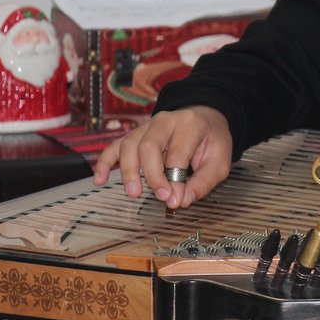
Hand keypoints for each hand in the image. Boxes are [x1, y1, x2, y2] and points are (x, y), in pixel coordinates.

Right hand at [91, 105, 232, 209]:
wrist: (206, 118)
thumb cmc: (212, 141)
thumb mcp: (220, 161)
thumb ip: (203, 182)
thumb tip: (182, 201)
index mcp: (190, 124)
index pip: (176, 154)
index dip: (174, 180)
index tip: (175, 200)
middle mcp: (165, 121)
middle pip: (149, 146)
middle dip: (152, 175)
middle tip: (160, 196)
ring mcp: (147, 126)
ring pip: (129, 145)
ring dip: (128, 171)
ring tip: (133, 193)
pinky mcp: (135, 134)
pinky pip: (115, 146)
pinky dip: (104, 162)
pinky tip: (99, 179)